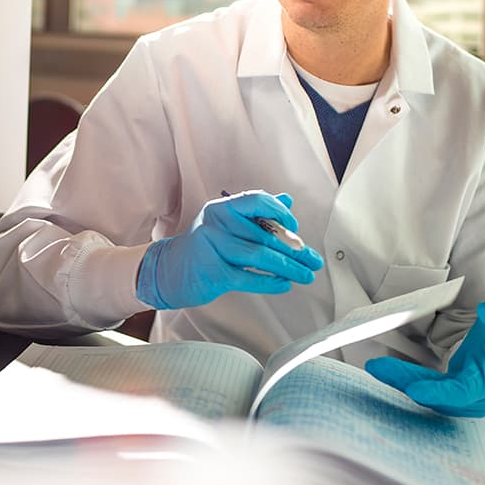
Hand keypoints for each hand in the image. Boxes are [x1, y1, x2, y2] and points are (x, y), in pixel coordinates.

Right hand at [136, 190, 322, 309]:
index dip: (279, 212)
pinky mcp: (212, 272)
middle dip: (294, 249)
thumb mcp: (227, 223)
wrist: (170, 270)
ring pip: (259, 256)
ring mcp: (213, 247)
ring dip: (288, 267)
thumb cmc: (205, 247)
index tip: (295, 228)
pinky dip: (269, 282)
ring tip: (306, 275)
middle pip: (264, 234)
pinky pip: (247, 278)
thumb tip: (287, 200)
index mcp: (222, 207)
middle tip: (314, 260)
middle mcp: (216, 223)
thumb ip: (256, 212)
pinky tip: (284, 284)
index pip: (256, 200)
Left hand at [365, 300, 484, 417]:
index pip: (460, 392)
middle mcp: (471, 397)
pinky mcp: (445, 393)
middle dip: (404, 380)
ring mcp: (457, 398)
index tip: (414, 389)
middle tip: (377, 367)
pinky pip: (422, 388)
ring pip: (425, 391)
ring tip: (375, 366)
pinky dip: (403, 380)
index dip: (437, 393)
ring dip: (399, 380)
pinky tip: (385, 370)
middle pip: (434, 393)